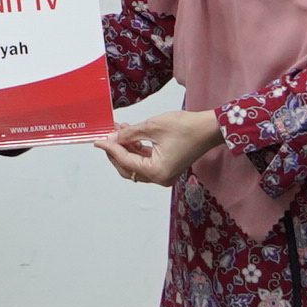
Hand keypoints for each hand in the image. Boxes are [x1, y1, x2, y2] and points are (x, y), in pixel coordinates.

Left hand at [103, 107, 226, 187]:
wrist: (209, 128)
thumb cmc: (186, 127)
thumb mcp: (152, 127)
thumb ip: (129, 134)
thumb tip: (113, 137)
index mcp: (157, 172)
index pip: (126, 161)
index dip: (111, 149)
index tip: (98, 140)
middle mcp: (160, 178)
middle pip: (128, 168)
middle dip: (116, 152)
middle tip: (106, 136)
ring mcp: (164, 174)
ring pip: (136, 165)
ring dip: (126, 149)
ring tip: (119, 129)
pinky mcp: (167, 167)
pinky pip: (145, 161)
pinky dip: (136, 150)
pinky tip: (130, 134)